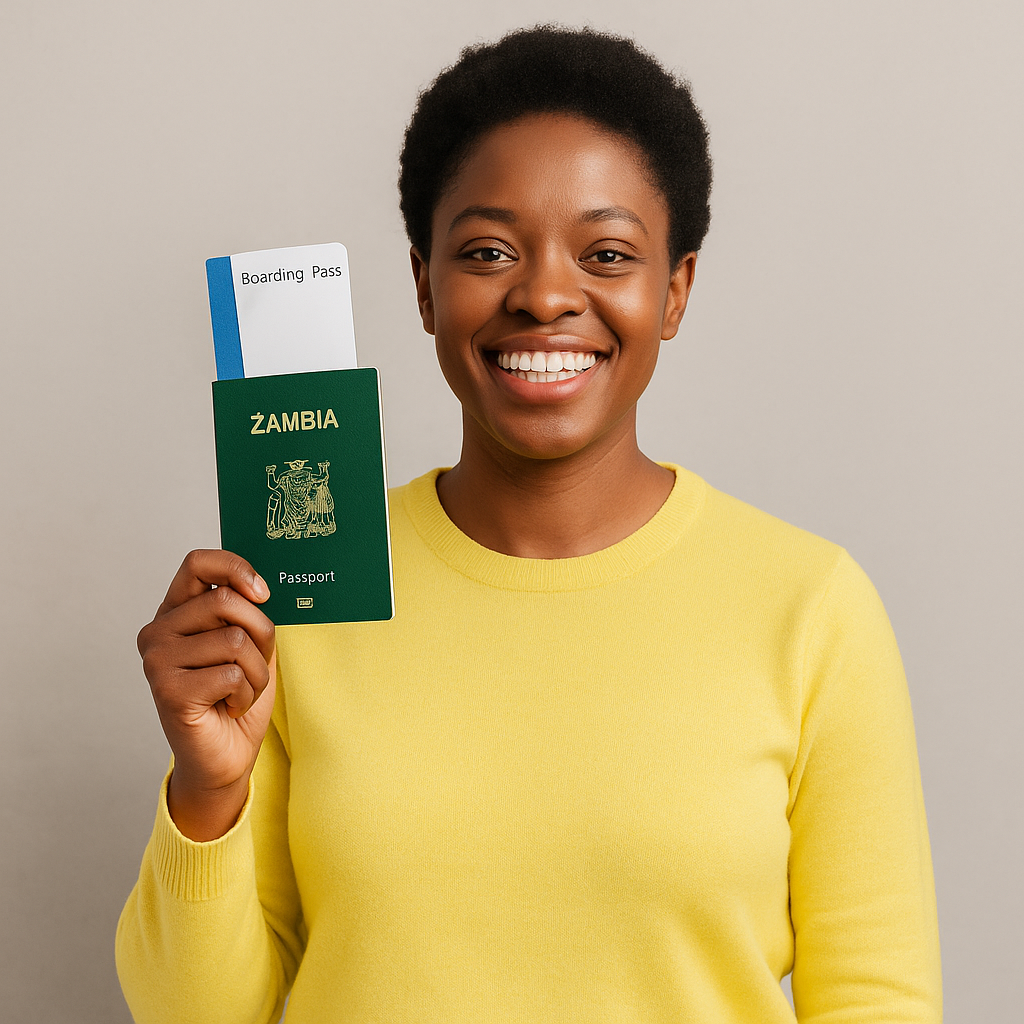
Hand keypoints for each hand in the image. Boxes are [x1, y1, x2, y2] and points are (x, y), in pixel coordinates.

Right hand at [137, 550, 275, 839]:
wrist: (226, 756)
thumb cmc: (236, 696)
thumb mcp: (249, 643)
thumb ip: (244, 611)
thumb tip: (256, 586)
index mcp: (175, 612)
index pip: (197, 563)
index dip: (236, 568)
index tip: (262, 593)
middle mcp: (158, 632)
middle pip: (226, 601)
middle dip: (260, 634)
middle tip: (253, 665)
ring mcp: (158, 661)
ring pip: (236, 640)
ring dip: (256, 672)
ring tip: (239, 691)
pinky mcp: (169, 691)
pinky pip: (232, 674)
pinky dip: (246, 694)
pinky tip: (228, 707)